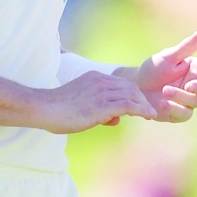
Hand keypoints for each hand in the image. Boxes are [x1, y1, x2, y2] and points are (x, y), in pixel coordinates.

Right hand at [33, 71, 156, 133]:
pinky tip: (150, 116)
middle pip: (130, 87)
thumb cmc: (58, 110)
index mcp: (95, 77)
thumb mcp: (81, 104)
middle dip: (141, 98)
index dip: (133, 93)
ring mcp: (102, 92)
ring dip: (144, 105)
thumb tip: (116, 119)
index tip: (140, 104)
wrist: (45, 108)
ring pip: (132, 94)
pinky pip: (129, 105)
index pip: (121, 82)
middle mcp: (101, 81)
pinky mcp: (102, 105)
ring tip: (151, 115)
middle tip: (149, 110)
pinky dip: (143, 110)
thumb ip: (99, 108)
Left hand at [121, 31, 196, 122]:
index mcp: (195, 69)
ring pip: (196, 101)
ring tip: (165, 90)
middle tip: (188, 85)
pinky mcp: (179, 113)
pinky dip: (176, 108)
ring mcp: (188, 100)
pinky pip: (185, 114)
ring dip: (181, 96)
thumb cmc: (153, 68)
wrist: (136, 86)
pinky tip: (164, 103)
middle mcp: (194, 85)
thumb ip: (185, 48)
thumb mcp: (167, 57)